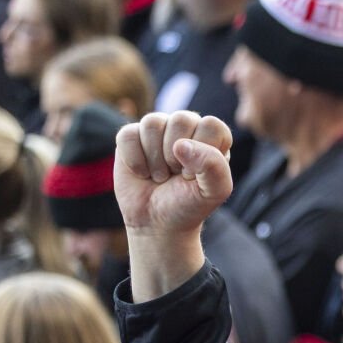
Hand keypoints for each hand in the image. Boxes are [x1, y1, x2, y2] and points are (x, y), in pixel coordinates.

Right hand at [115, 112, 233, 235]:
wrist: (158, 223)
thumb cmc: (189, 204)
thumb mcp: (214, 192)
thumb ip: (214, 166)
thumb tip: (180, 145)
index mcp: (212, 137)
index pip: (212, 126)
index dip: (203, 153)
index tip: (196, 175)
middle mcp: (185, 127)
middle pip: (181, 119)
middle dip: (177, 156)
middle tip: (176, 175)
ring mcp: (157, 129)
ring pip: (152, 123)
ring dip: (155, 159)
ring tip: (160, 175)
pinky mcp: (131, 136)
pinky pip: (128, 135)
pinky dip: (135, 161)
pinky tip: (142, 173)